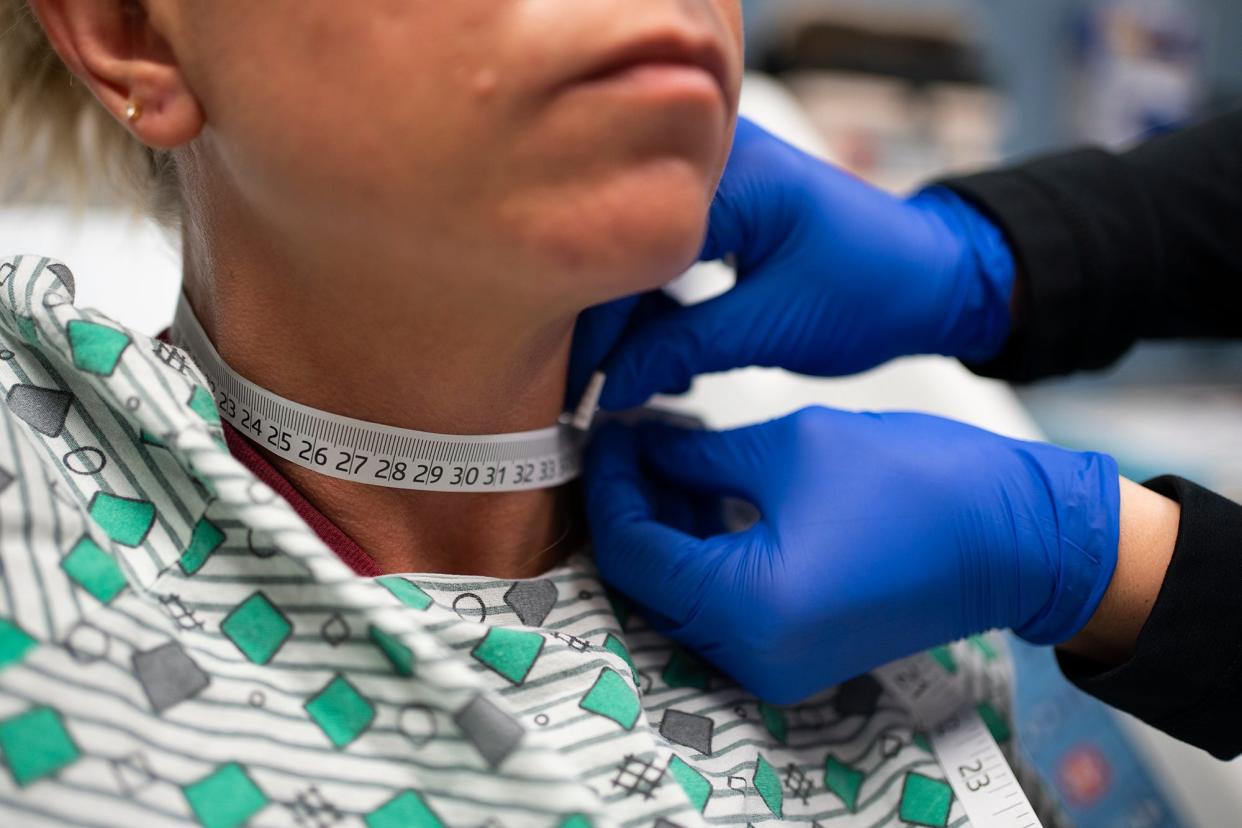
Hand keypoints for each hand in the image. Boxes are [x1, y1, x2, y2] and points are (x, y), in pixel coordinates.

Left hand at [584, 408, 1119, 702]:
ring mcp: (776, 666)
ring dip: (669, 532)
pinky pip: (723, 610)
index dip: (611, 488)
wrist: (1014, 538)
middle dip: (633, 510)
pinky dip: (706, 557)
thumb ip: (695, 453)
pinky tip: (706, 496)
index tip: (608, 435)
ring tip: (669, 458)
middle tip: (634, 443)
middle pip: (651, 584)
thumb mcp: (789, 448)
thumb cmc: (918, 482)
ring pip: (684, 598)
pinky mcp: (797, 656)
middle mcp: (754, 657)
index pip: (632, 553)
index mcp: (748, 608)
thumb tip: (639, 445)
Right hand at [599, 119, 1017, 410]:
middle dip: (611, 321)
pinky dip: (663, 304)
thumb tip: (609, 382)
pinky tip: (666, 355)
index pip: (632, 244)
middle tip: (601, 385)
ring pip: (643, 251)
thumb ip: (681, 349)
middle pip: (627, 240)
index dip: (599, 321)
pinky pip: (669, 252)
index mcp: (734, 173)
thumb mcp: (771, 328)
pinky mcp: (726, 203)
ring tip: (641, 379)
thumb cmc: (879, 288)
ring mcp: (721, 176)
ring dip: (637, 318)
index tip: (582, 380)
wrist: (933, 276)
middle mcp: (719, 156)